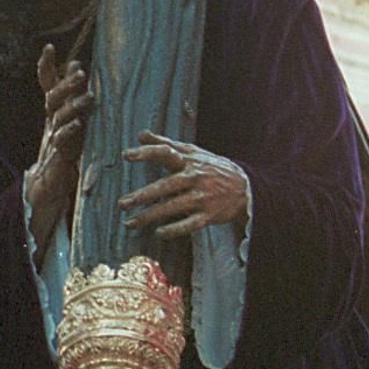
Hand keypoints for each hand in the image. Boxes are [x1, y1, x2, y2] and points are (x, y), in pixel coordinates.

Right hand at [26, 45, 92, 260]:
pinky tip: (76, 127)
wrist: (44, 195)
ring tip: (88, 97)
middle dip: (66, 84)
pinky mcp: (56, 163)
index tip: (48, 48)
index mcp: (53, 117)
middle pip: (53, 100)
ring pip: (58, 121)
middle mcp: (49, 127)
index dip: (45, 68)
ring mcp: (50, 144)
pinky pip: (60, 146)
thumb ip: (72, 102)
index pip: (46, 87)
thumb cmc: (61, 159)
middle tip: (80, 72)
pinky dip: (68, 135)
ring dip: (73, 107)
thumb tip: (78, 69)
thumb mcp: (69, 128)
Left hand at [119, 131, 248, 240]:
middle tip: (122, 203)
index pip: (165, 153)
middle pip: (165, 186)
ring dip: (150, 216)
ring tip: (130, 223)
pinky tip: (158, 233)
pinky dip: (174, 230)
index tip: (127, 155)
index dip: (146, 153)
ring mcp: (202, 197)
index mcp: (188, 160)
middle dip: (142, 196)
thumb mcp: (192, 152)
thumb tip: (141, 134)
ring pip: (173, 207)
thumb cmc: (211, 167)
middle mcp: (194, 177)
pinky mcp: (209, 215)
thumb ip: (165, 144)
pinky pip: (189, 224)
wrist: (245, 187)